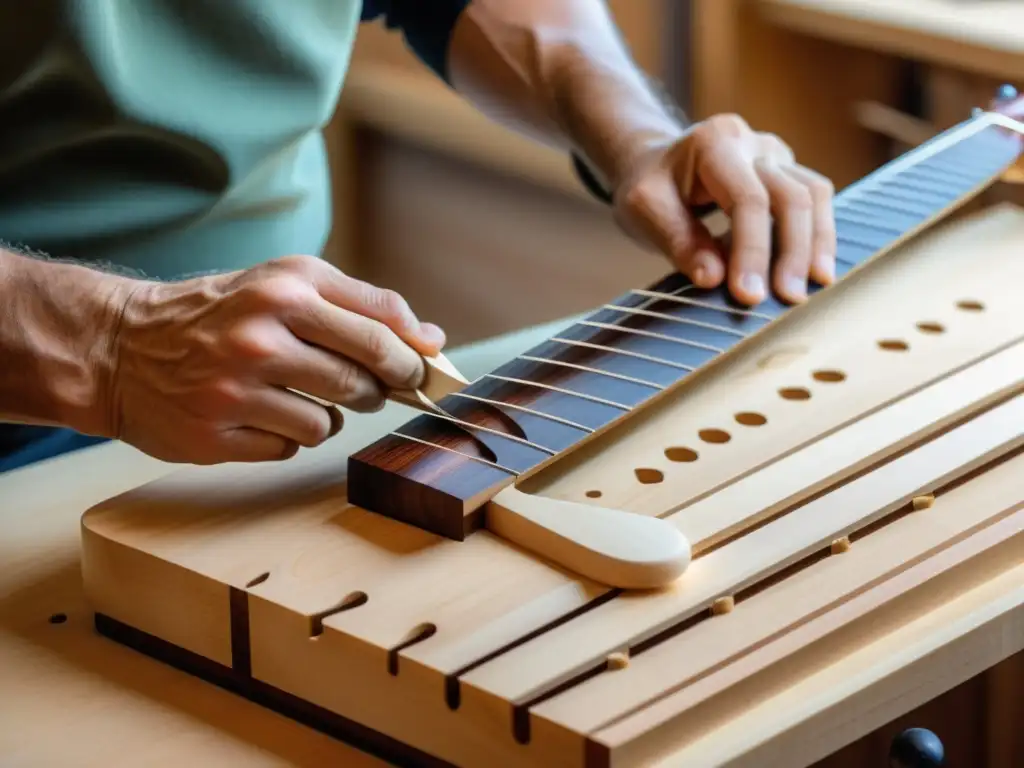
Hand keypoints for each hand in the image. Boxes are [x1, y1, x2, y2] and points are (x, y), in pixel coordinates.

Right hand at [106, 255, 444, 463]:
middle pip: (366, 379)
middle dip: (377, 389)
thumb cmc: (220, 315)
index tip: (423, 371)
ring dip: (325, 416)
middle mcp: (261, 334)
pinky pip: (289, 449)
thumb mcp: (284, 286)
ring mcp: (236, 388)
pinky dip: (286, 437)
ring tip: (294, 395)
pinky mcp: (216, 434)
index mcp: (287, 288)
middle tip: (368, 387)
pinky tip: (258, 415)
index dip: (413, 356)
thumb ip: (360, 306)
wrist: (121, 346)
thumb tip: (433, 341)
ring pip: (329, 423)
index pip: (381, 326)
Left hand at [612, 113, 836, 304]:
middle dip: (794, 252)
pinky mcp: (787, 172)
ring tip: (815, 287)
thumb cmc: (648, 186)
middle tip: (790, 299)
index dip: (752, 250)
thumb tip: (714, 279)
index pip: (747, 200)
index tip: (749, 294)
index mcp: (715, 143)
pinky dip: (818, 236)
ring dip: (817, 244)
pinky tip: (814, 271)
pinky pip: (815, 201)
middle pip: (792, 196)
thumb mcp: (645, 209)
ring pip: (815, 194)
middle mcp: (754, 143)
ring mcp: (776, 155)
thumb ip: (678, 241)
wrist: (654, 160)